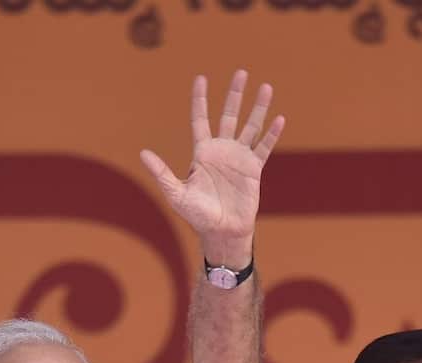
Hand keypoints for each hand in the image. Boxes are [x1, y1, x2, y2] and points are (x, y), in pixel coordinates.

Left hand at [140, 70, 285, 267]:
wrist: (222, 232)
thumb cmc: (198, 215)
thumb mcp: (176, 194)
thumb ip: (161, 173)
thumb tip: (143, 153)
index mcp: (202, 153)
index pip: (201, 119)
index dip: (200, 99)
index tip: (201, 78)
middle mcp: (222, 151)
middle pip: (229, 115)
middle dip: (235, 94)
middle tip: (241, 72)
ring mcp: (239, 158)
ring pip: (250, 126)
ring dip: (258, 107)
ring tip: (266, 87)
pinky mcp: (254, 169)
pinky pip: (264, 147)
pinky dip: (271, 134)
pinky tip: (278, 118)